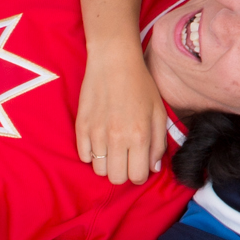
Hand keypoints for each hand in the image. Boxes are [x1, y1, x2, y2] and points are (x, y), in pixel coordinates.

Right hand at [76, 41, 167, 183]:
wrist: (114, 61)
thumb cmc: (140, 85)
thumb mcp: (159, 112)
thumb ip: (159, 143)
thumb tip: (153, 168)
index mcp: (139, 135)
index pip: (137, 176)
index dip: (140, 173)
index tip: (139, 161)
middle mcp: (117, 138)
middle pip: (116, 178)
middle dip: (124, 171)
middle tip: (127, 155)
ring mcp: (96, 133)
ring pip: (99, 170)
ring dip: (107, 163)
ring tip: (113, 146)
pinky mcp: (81, 127)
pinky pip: (84, 156)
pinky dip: (92, 153)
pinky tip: (100, 139)